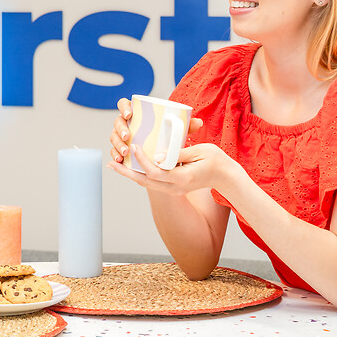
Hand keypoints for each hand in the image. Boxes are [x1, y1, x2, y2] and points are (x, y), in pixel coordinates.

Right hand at [108, 98, 202, 165]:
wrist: (163, 153)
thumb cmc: (168, 137)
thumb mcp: (177, 131)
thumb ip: (187, 126)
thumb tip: (199, 123)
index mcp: (136, 113)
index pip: (124, 104)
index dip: (123, 107)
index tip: (130, 114)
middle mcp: (126, 124)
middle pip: (117, 122)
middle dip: (119, 130)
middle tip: (127, 137)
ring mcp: (121, 137)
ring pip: (114, 138)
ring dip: (117, 145)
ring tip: (126, 152)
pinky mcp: (121, 149)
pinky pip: (114, 151)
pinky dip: (114, 155)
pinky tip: (118, 161)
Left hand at [111, 142, 235, 195]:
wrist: (226, 177)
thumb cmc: (216, 160)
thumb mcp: (200, 151)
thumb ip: (178, 153)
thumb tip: (158, 154)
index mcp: (181, 179)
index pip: (155, 172)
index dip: (142, 159)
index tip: (135, 146)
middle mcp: (175, 188)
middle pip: (144, 181)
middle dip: (126, 172)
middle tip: (110, 163)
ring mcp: (174, 190)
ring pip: (146, 184)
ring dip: (130, 174)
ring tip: (114, 165)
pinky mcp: (173, 188)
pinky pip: (152, 182)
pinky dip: (140, 175)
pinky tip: (131, 167)